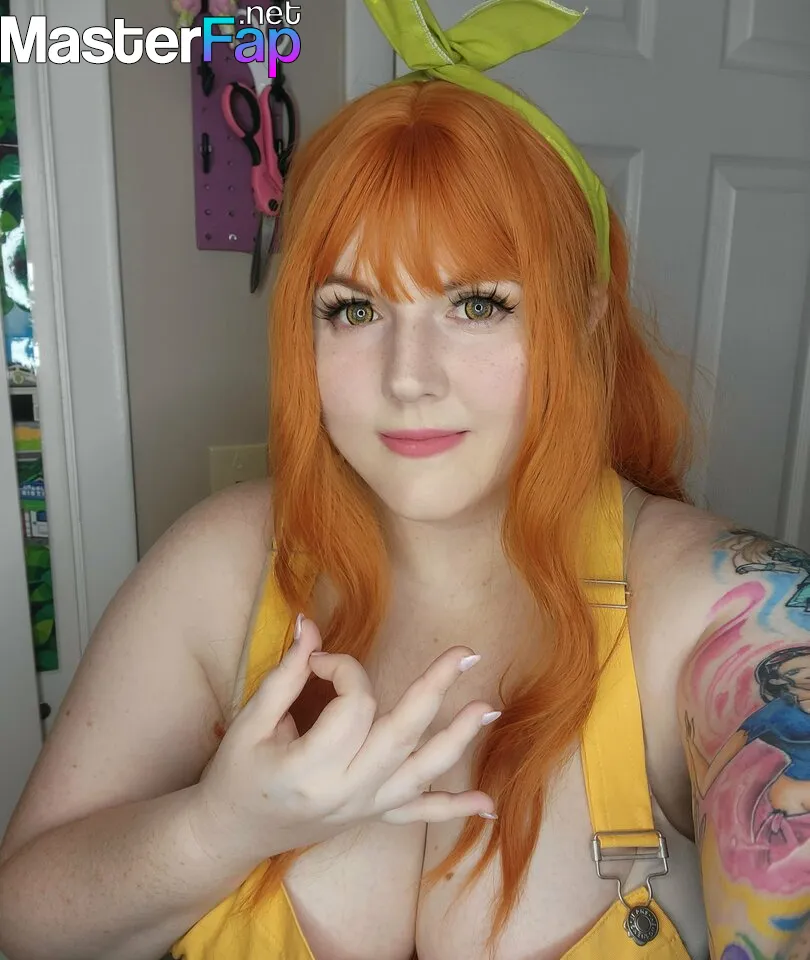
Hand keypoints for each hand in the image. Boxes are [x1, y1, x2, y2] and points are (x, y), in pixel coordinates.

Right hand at [188, 616, 497, 862]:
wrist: (230, 833)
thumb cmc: (235, 774)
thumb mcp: (250, 723)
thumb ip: (285, 675)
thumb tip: (310, 626)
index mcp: (312, 769)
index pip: (353, 705)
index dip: (342, 668)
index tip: (319, 659)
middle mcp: (347, 792)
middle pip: (400, 734)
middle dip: (434, 689)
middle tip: (465, 652)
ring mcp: (364, 808)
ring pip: (421, 772)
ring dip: (457, 740)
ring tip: (489, 708)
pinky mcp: (371, 816)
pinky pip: (417, 815)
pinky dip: (453, 809)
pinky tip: (487, 805)